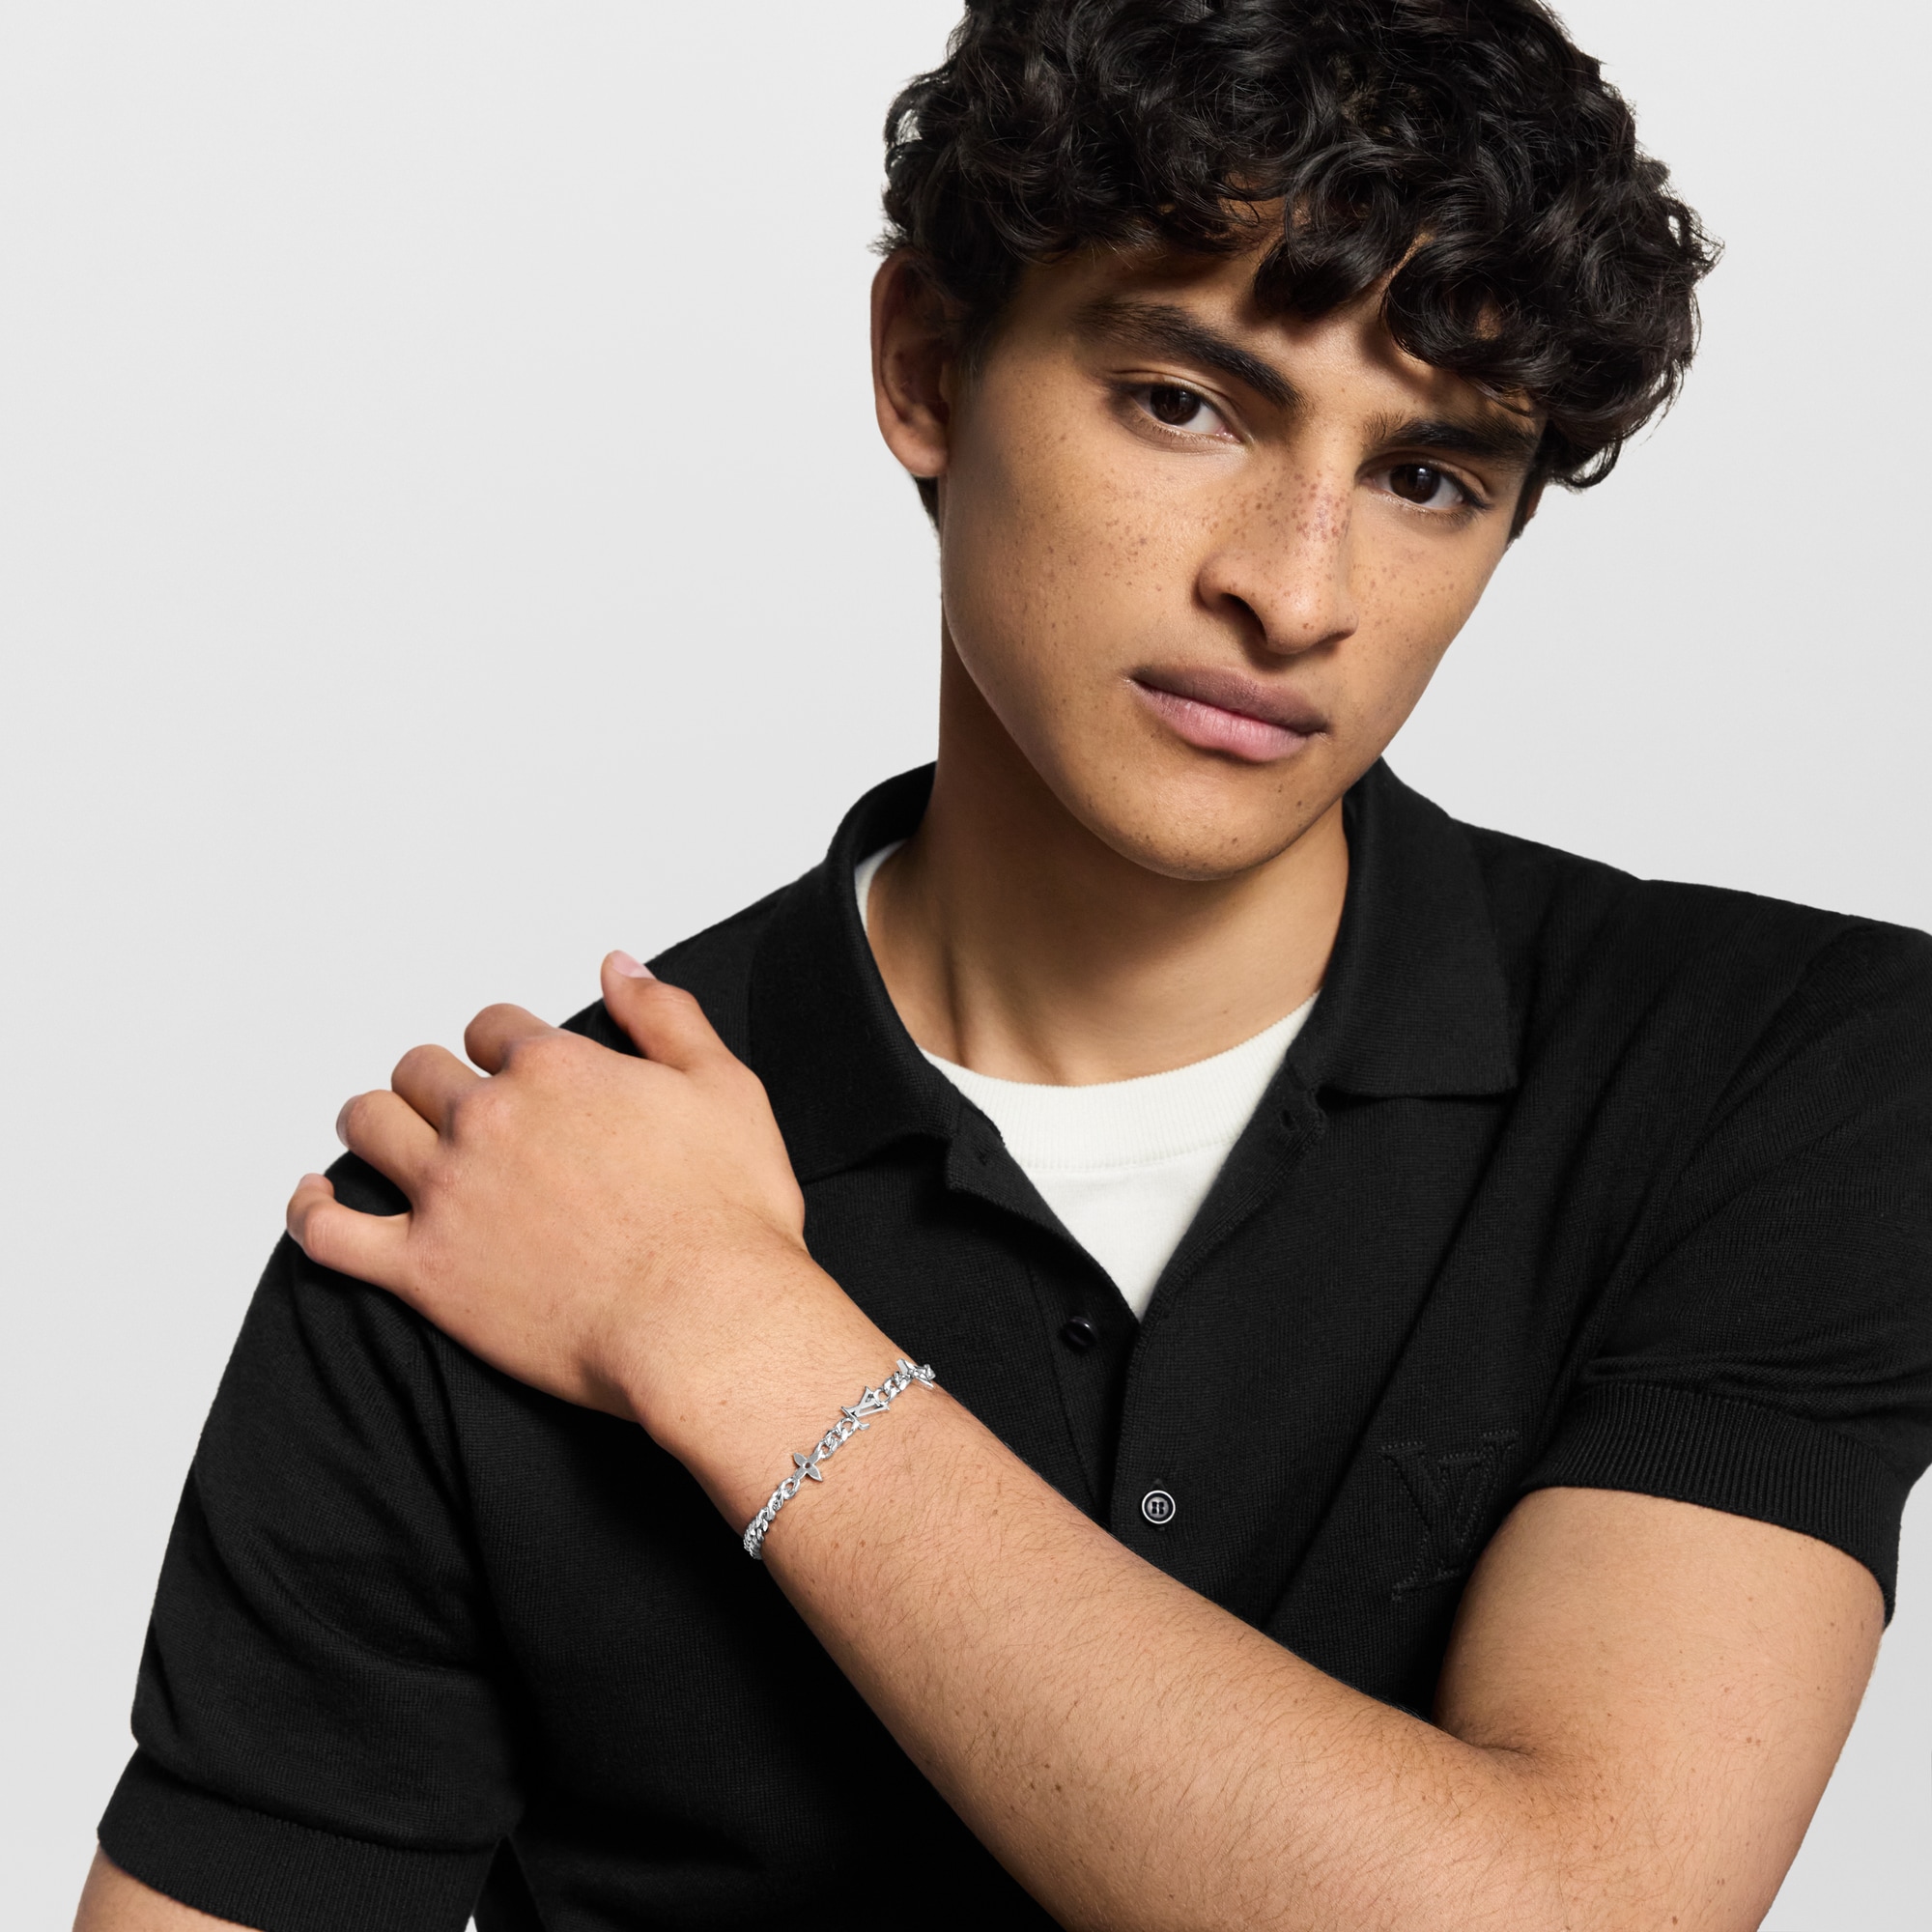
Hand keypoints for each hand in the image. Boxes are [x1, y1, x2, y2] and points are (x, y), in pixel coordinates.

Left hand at [286, 954, 819, 1441]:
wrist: (706, 1322)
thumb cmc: (726, 1216)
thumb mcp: (724, 1087)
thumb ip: (664, 1016)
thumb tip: (618, 965)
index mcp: (554, 1068)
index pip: (493, 1026)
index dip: (504, 1045)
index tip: (516, 1071)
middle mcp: (488, 1118)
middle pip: (422, 1070)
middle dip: (435, 1080)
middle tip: (455, 1109)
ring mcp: (448, 1193)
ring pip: (369, 1125)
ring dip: (372, 1120)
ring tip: (383, 1133)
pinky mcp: (424, 1270)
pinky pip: (331, 1232)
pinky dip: (310, 1211)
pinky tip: (312, 1199)